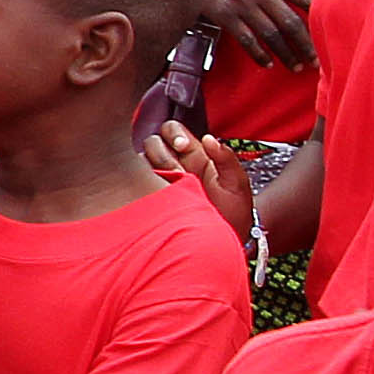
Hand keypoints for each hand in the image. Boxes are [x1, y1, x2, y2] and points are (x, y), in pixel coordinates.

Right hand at [144, 121, 255, 241]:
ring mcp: (160, 180)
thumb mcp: (237, 184)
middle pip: (153, 142)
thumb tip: (210, 138)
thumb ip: (226, 158)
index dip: (175, 133)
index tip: (184, 146)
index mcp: (195, 155)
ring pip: (142, 159)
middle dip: (164, 151)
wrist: (225, 243)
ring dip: (155, 166)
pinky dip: (142, 181)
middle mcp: (174, 164)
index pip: (174, 130)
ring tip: (172, 183)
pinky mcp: (150, 197)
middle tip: (177, 169)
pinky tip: (159, 191)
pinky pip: (136, 182)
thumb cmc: (234, 214)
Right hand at [200, 0, 323, 68]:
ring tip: (296, 67)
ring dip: (286, 54)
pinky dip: (259, 55)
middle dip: (306, 45)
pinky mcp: (226, 15)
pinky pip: (248, 40)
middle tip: (316, 62)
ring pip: (272, 35)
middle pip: (292, 22)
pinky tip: (267, 64)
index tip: (332, 34)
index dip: (321, 18)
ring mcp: (243, 3)